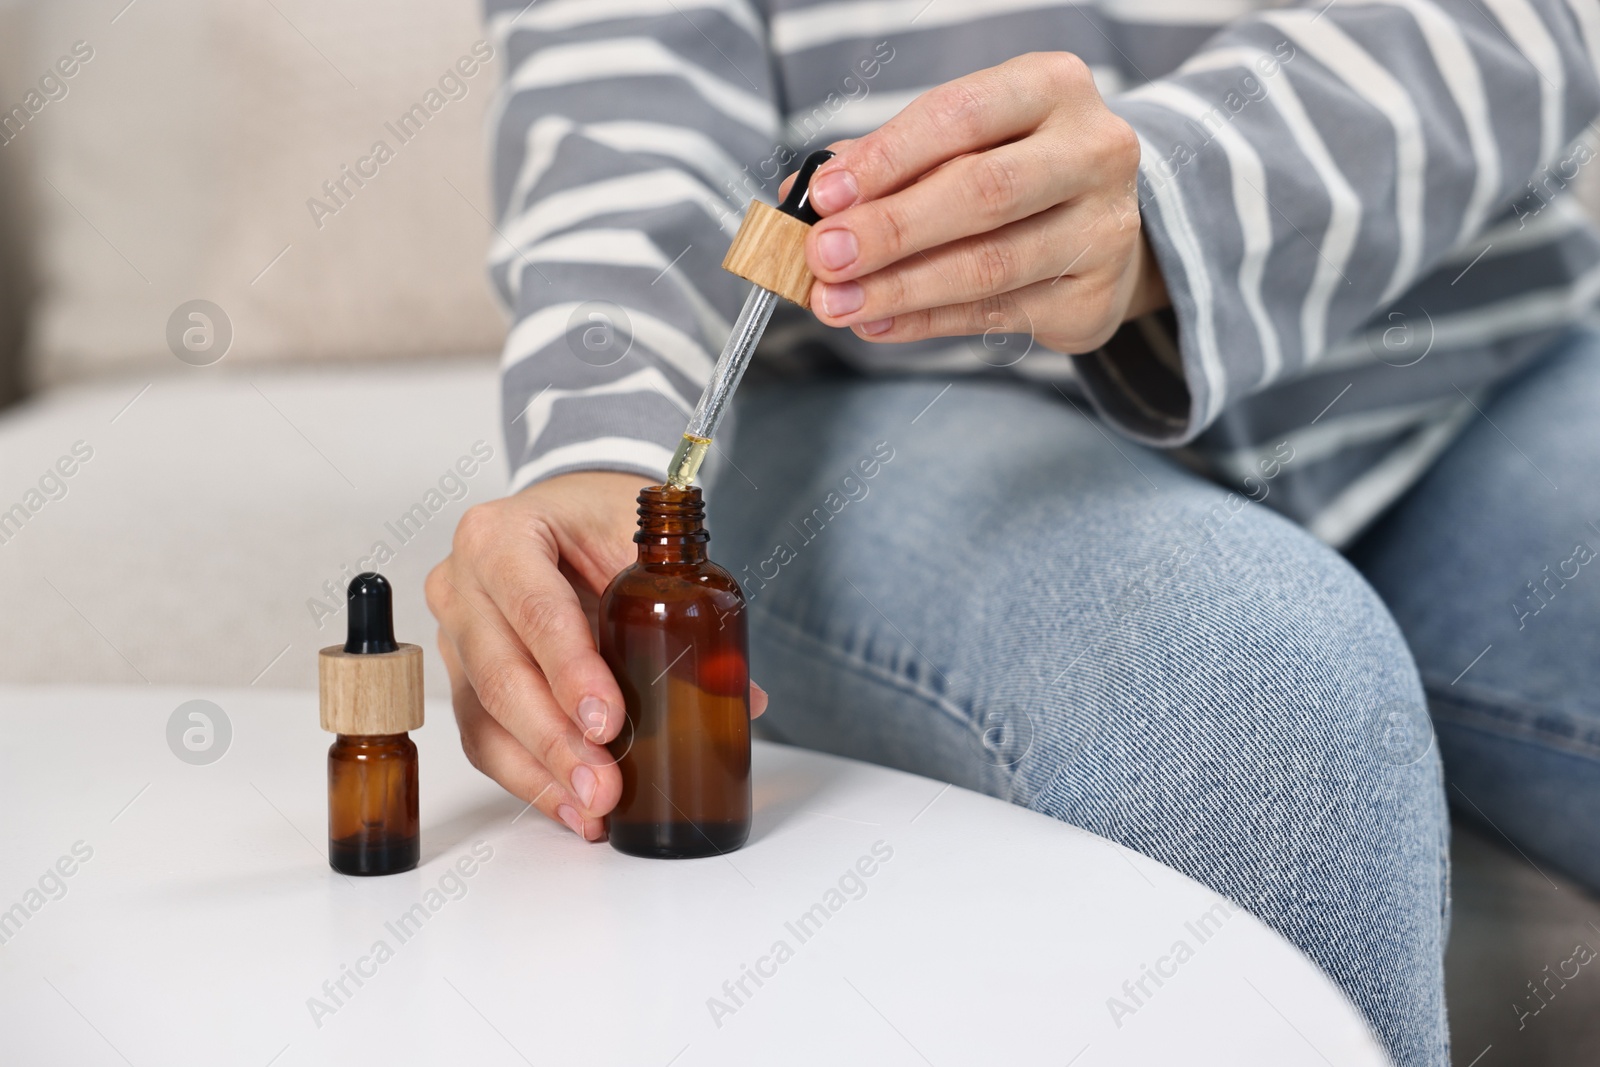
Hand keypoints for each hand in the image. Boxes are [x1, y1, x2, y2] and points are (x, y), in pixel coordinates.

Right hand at [426, 471, 768, 839]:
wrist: (564, 517)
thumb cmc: (598, 521)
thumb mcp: (640, 538)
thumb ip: (684, 602)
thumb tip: (741, 696)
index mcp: (499, 536)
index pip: (532, 609)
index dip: (569, 670)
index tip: (608, 720)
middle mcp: (462, 586)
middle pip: (500, 673)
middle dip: (556, 739)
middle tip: (604, 782)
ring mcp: (455, 637)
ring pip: (484, 717)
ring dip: (542, 771)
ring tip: (595, 808)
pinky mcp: (462, 680)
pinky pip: (485, 739)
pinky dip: (529, 779)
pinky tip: (572, 806)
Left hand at [791, 52, 1166, 353]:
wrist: (1102, 228)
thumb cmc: (1014, 169)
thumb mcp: (962, 141)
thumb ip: (888, 161)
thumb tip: (805, 195)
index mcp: (1052, 88)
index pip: (961, 116)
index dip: (887, 157)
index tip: (823, 194)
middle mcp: (1093, 151)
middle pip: (983, 192)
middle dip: (891, 229)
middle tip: (825, 255)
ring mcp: (1102, 229)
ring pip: (989, 265)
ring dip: (900, 288)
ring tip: (837, 302)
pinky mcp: (1093, 297)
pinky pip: (995, 314)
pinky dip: (925, 322)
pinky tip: (876, 322)